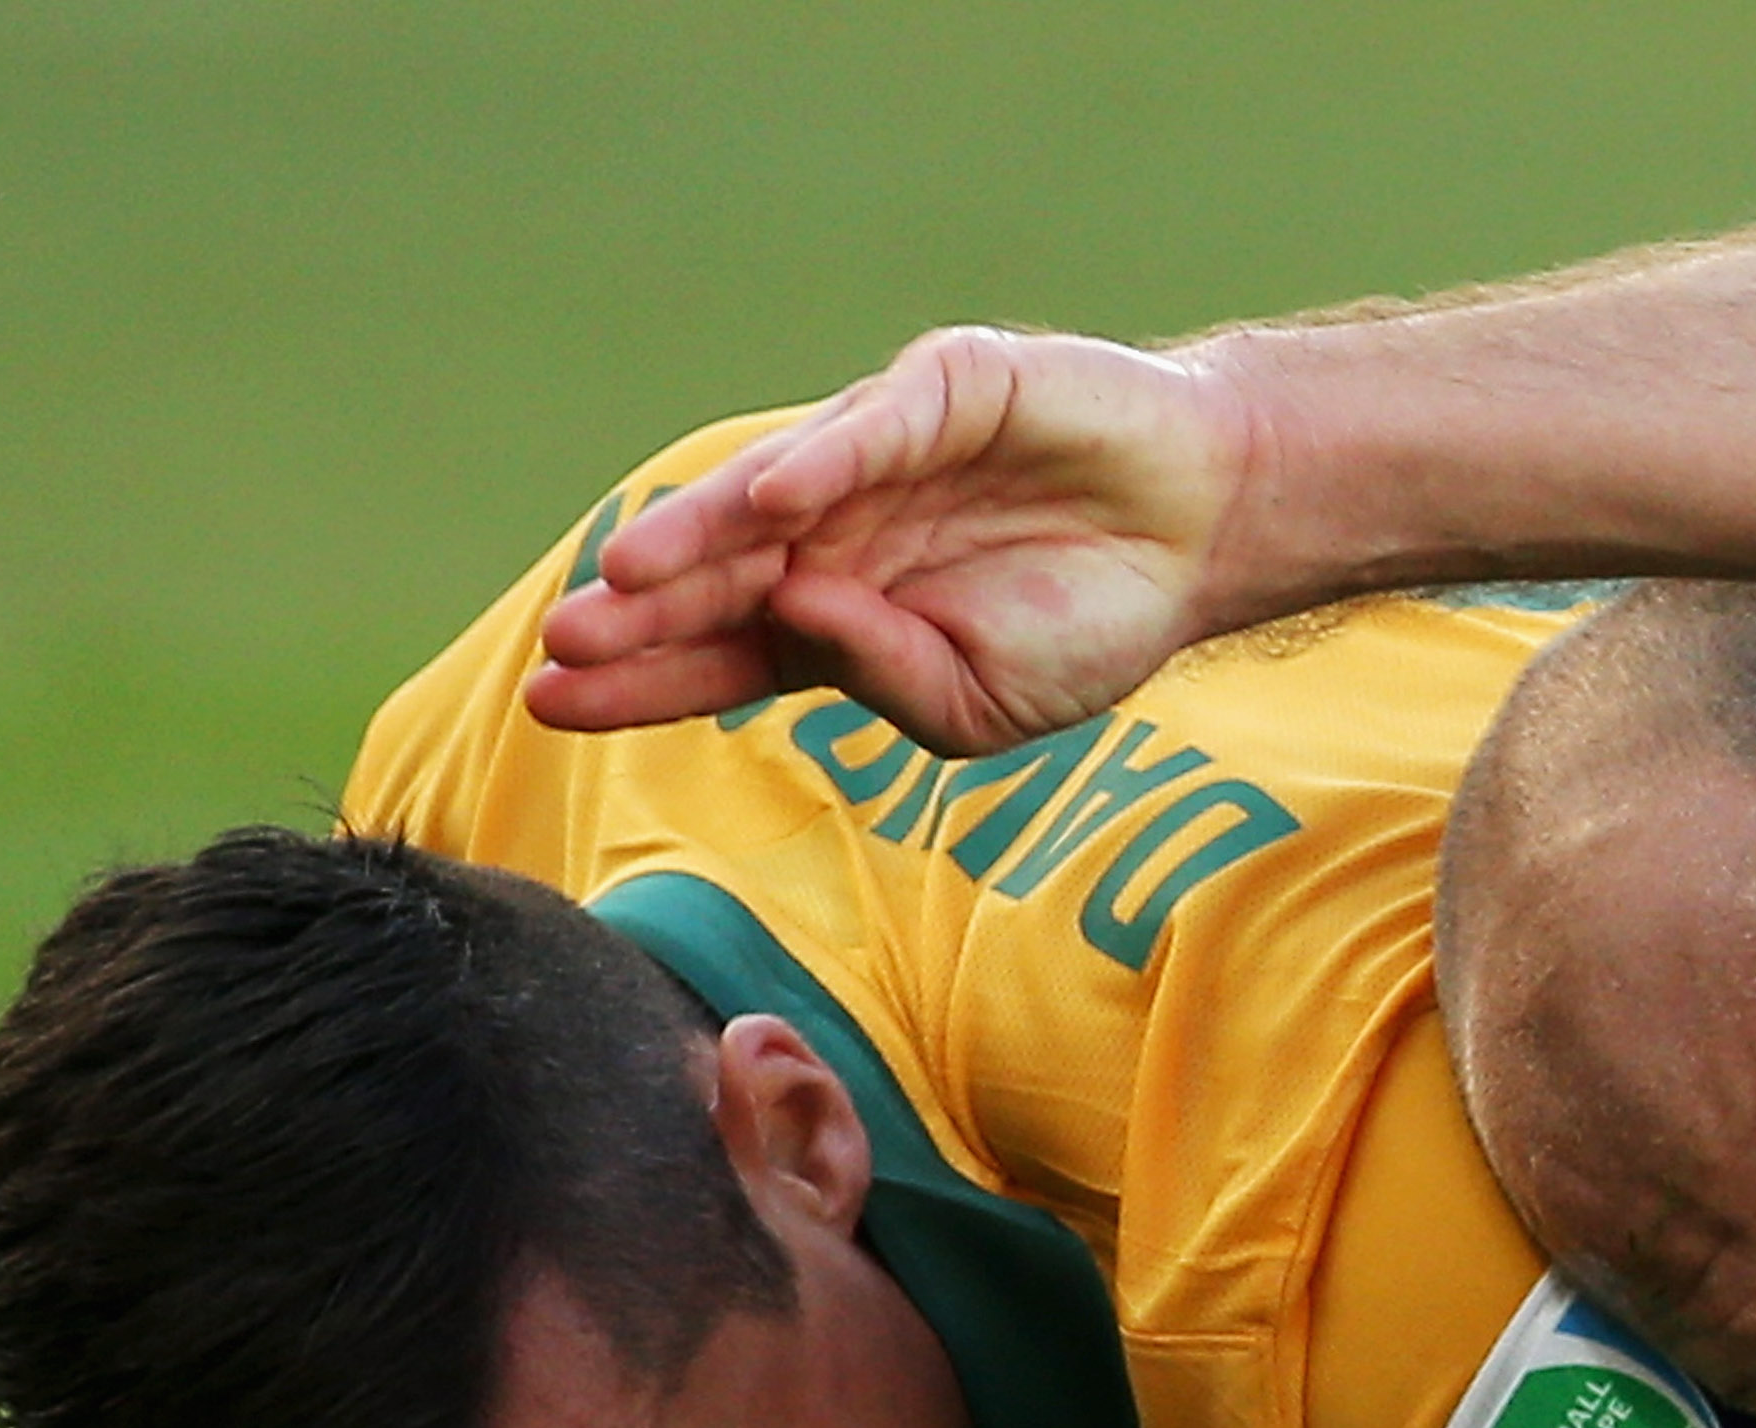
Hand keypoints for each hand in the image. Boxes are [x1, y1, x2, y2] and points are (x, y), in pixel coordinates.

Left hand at [529, 327, 1254, 749]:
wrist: (1202, 530)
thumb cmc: (1088, 619)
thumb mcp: (980, 704)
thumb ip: (886, 679)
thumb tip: (798, 617)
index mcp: (837, 621)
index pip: (717, 653)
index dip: (639, 678)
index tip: (553, 702)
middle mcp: (835, 534)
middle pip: (716, 578)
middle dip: (637, 614)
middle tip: (560, 646)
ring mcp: (878, 461)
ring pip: (768, 498)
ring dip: (696, 535)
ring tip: (627, 577)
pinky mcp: (941, 395)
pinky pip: (872, 431)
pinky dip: (820, 465)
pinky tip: (769, 507)